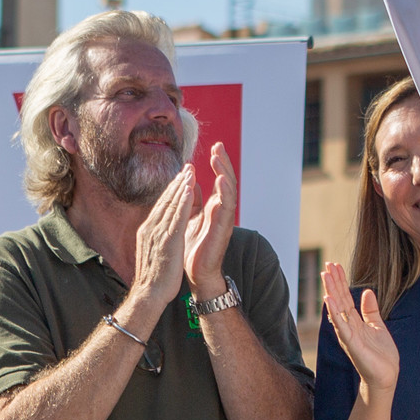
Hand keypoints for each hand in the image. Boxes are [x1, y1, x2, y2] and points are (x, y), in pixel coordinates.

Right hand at [131, 165, 193, 312]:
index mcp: (149, 230)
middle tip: (188, 167)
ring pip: (171, 205)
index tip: (181, 176)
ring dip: (182, 187)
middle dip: (177, 182)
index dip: (172, 189)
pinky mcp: (168, 241)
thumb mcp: (155, 249)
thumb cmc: (155, 276)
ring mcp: (158, 234)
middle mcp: (151, 228)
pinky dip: (183, 202)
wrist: (148, 295)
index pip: (162, 205)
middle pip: (166, 200)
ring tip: (191, 171)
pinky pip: (177, 218)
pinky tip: (190, 190)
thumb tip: (161, 225)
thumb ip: (158, 235)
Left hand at [185, 142, 235, 297]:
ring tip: (219, 159)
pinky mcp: (222, 230)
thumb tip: (191, 182)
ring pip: (229, 192)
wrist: (195, 272)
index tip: (214, 147)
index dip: (218, 164)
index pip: (220, 179)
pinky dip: (224, 194)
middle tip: (218, 147)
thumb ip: (193, 201)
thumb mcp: (191, 218)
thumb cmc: (193, 247)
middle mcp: (222, 211)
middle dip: (223, 164)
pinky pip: (226, 209)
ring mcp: (224, 220)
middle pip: (226, 181)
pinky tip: (221, 182)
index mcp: (215, 207)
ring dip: (225, 174)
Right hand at [322, 262, 399, 391]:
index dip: (340, 282)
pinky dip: (335, 312)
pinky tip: (329, 299)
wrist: (386, 376)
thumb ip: (370, 310)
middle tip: (327, 264)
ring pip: (337, 309)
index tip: (335, 265)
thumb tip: (368, 291)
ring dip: (331, 292)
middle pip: (339, 300)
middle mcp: (348, 327)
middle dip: (333, 282)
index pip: (345, 298)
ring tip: (325, 275)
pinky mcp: (352, 344)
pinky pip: (342, 325)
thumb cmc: (380, 354)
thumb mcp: (378, 326)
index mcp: (354, 322)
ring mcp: (348, 335)